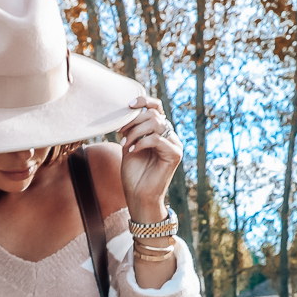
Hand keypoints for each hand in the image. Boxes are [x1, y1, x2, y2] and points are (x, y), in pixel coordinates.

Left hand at [117, 93, 181, 220]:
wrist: (138, 195)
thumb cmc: (134, 172)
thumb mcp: (129, 144)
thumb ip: (132, 128)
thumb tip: (127, 110)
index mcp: (160, 131)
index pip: (157, 107)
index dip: (144, 101)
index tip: (128, 105)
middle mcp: (169, 135)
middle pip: (153, 114)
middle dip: (133, 122)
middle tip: (121, 133)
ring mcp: (174, 144)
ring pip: (156, 124)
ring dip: (135, 132)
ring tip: (125, 144)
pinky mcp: (175, 154)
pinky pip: (157, 139)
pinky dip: (141, 142)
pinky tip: (132, 150)